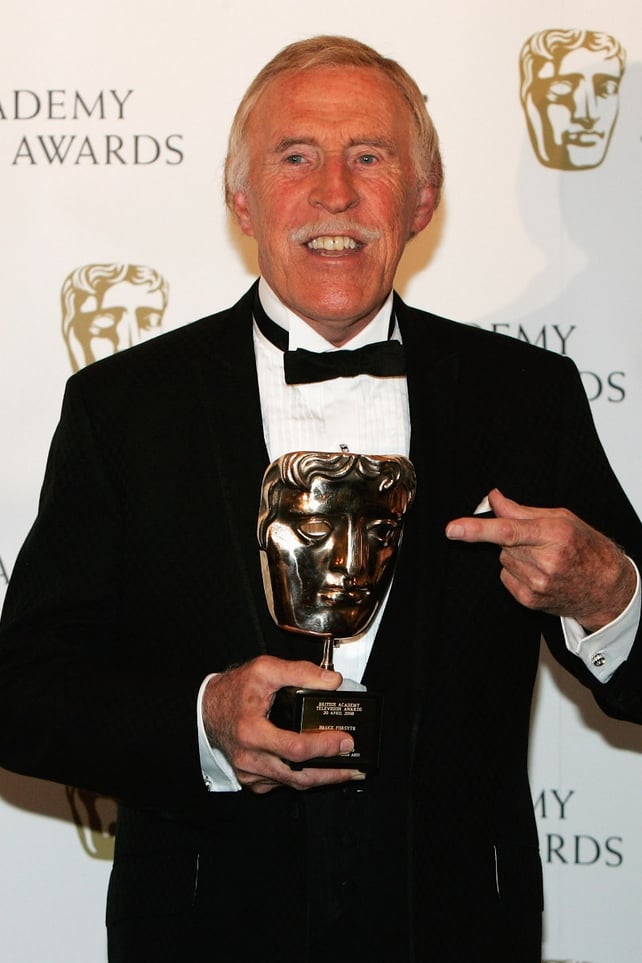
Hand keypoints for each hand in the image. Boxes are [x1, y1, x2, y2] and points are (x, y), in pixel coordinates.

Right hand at [201, 655, 363, 794]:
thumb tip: (332, 682)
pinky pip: (281, 784)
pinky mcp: (251, 779)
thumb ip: (300, 672)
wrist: (206, 709)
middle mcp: (250, 757)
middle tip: (355, 765)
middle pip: (298, 776)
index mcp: (252, 731)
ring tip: (346, 771)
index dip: (324, 747)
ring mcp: (250, 772)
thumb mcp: (264, 669)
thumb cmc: (233, 690)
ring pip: (292, 784)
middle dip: (332, 773)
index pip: (296, 749)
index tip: (345, 740)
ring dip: (322, 779)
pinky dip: (302, 778)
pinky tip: (319, 770)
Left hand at [445, 488, 635, 631]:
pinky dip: (516, 572)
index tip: (453, 529)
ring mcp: (537, 584)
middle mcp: (545, 561)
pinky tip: (538, 573)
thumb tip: (493, 499)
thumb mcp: (561, 518)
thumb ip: (521, 510)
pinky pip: (505, 577)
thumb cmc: (585, 547)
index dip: (477, 529)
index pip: (507, 530)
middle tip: (537, 542)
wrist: (604, 586)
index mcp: (554, 534)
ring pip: (503, 560)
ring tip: (542, 558)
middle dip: (512, 539)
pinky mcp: (530, 600)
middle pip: (502, 544)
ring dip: (516, 556)